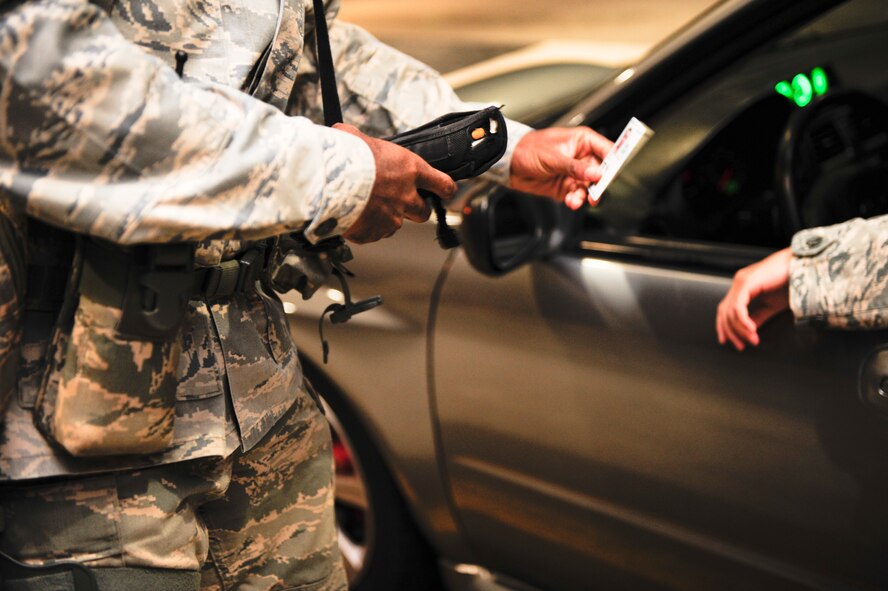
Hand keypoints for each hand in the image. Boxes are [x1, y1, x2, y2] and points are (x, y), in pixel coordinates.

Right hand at [335, 123, 456, 243]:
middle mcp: (406, 197)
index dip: (446, 188)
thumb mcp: (356, 138)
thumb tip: (346, 133)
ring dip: (386, 218)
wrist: (330, 182)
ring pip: (396, 224)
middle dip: (416, 209)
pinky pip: (373, 233)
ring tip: (365, 207)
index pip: (442, 183)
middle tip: (402, 203)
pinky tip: (353, 216)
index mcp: (409, 170)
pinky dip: (366, 227)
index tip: (447, 191)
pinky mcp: (374, 233)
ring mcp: (391, 219)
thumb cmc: (345, 156)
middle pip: (423, 212)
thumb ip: (360, 139)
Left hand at [509, 126, 612, 205]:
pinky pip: (577, 195)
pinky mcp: (567, 187)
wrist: (511, 163)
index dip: (613, 162)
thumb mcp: (554, 157)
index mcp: (583, 141)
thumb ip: (575, 168)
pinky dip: (575, 200)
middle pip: (602, 172)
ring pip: (590, 187)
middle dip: (599, 184)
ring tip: (577, 199)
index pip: (607, 150)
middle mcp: (582, 158)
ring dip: (585, 195)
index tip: (613, 173)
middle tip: (596, 193)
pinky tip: (571, 201)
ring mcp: (575, 174)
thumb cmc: (530, 149)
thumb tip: (596, 174)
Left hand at [716, 247, 791, 350]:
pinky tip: (751, 330)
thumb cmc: (790, 282)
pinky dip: (742, 320)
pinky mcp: (746, 282)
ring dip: (740, 329)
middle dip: (730, 331)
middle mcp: (738, 283)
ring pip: (730, 311)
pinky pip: (738, 306)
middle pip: (724, 312)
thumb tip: (748, 330)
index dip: (724, 327)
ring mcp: (741, 282)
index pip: (725, 309)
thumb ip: (757, 316)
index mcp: (742, 287)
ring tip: (752, 339)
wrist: (802, 267)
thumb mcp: (770, 305)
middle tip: (741, 346)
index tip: (728, 342)